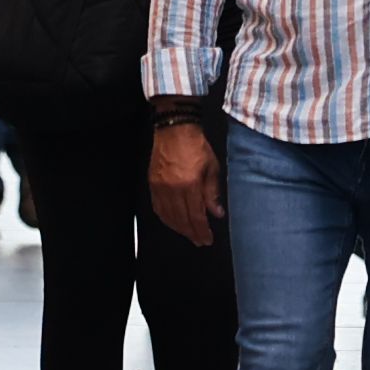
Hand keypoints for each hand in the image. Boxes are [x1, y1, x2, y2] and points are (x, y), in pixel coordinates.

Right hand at [149, 118, 222, 245]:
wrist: (174, 128)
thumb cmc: (195, 144)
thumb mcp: (211, 167)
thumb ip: (213, 192)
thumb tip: (217, 212)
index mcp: (190, 184)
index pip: (196, 216)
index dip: (202, 231)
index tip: (207, 239)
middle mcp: (173, 188)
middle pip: (182, 220)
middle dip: (192, 233)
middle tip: (200, 241)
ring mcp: (160, 186)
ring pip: (168, 216)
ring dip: (179, 228)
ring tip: (188, 234)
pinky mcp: (152, 183)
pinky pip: (158, 207)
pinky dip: (165, 218)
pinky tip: (172, 222)